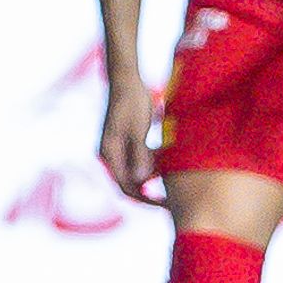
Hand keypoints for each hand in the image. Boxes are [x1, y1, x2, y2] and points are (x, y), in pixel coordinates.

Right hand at [98, 73, 161, 202]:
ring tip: (173, 183)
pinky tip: (168, 164)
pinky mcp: (125, 142)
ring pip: (135, 173)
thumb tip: (141, 181)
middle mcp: (110, 155)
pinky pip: (138, 161)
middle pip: (129, 183)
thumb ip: (139, 154)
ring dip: (152, 179)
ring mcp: (116, 149)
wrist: (126, 79)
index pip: (126, 187)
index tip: (165, 204)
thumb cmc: (132, 101)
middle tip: (172, 200)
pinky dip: (152, 165)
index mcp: (109, 154)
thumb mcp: (138, 129)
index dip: (146, 199)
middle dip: (149, 193)